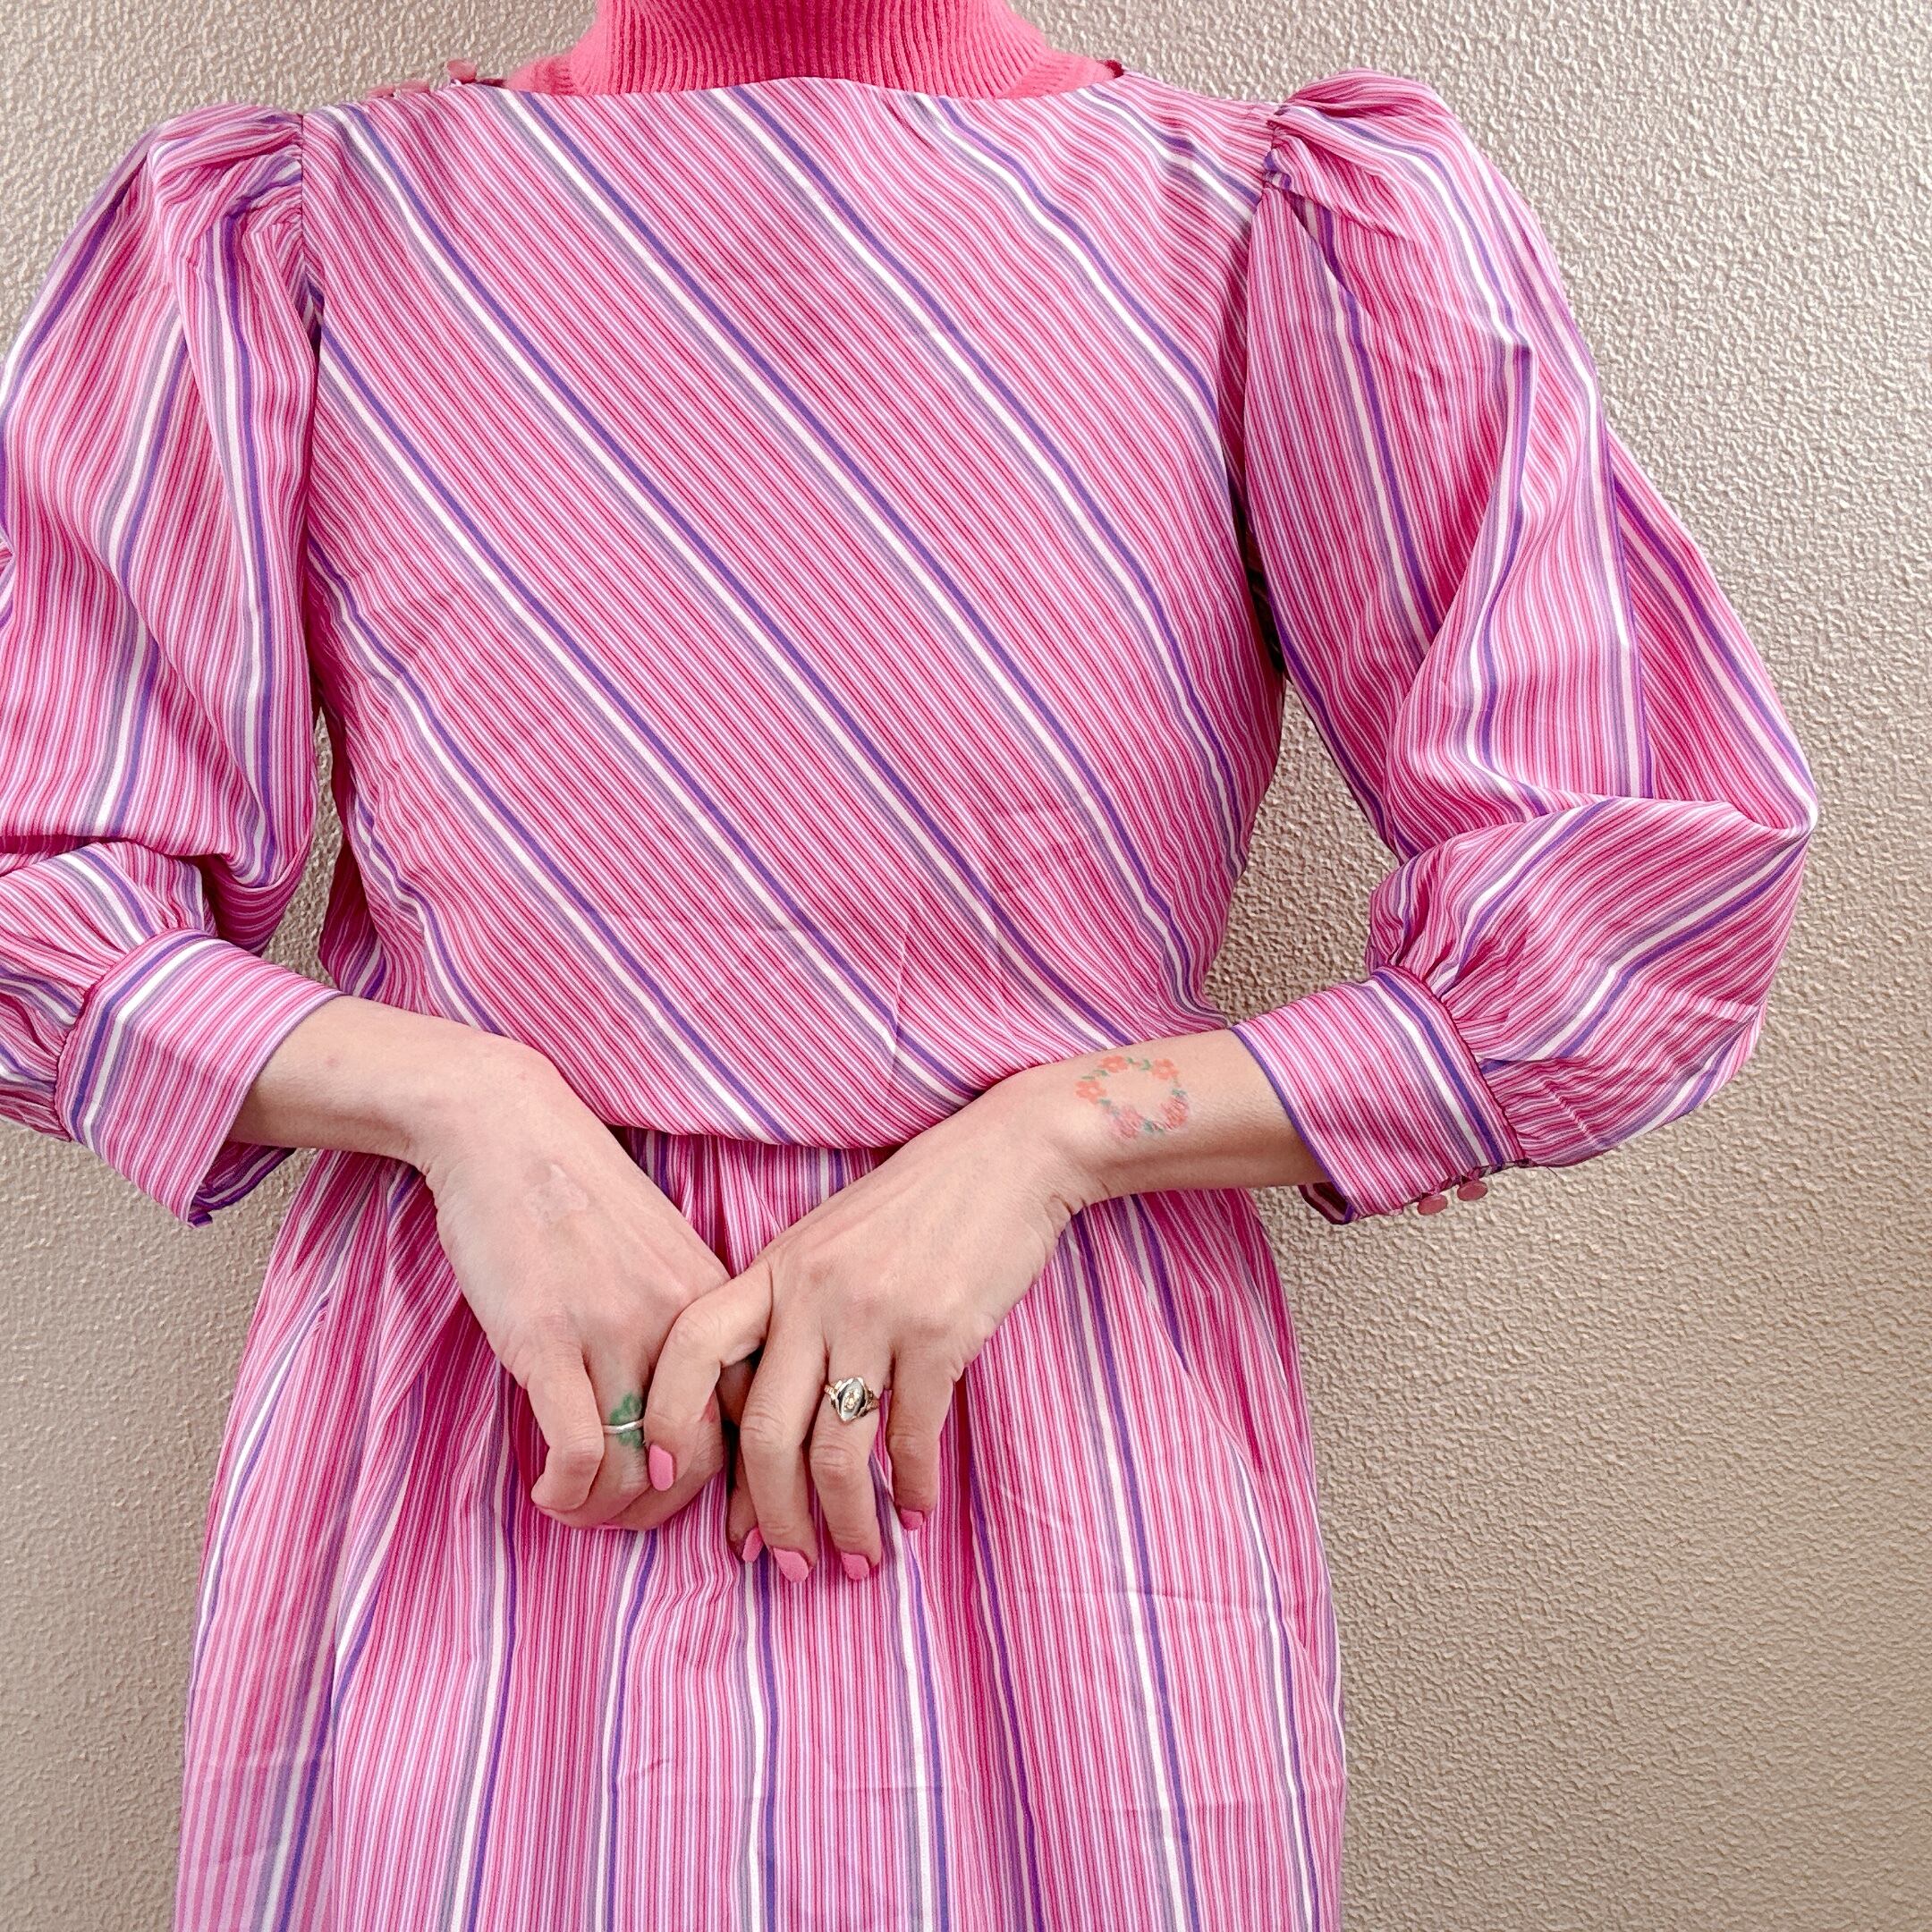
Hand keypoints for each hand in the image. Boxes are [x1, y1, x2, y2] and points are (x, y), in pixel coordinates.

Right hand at [409, 1038, 734, 1531]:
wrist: (507, 1130)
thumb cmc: (578, 1193)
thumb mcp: (661, 1250)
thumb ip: (684, 1321)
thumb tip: (688, 1408)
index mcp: (715, 1299)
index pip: (754, 1414)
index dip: (735, 1480)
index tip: (704, 1506)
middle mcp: (677, 1320)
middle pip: (702, 1458)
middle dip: (666, 1511)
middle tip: (628, 1518)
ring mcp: (613, 1330)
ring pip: (638, 1467)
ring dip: (608, 1512)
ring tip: (580, 1508)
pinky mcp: (545, 1340)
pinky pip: (577, 1452)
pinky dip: (566, 1494)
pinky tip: (548, 1492)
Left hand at [642, 1073, 1095, 1577]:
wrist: (1008, 1157)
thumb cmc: (915, 1207)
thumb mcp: (829, 1242)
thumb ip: (788, 1311)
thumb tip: (761, 1418)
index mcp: (776, 1268)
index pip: (693, 1347)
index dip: (665, 1417)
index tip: (663, 1477)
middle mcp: (814, 1293)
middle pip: (765, 1432)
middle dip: (770, 1516)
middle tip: (784, 1567)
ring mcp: (876, 1313)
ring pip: (837, 1451)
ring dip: (845, 1522)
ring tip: (856, 1562)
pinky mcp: (941, 1333)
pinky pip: (911, 1436)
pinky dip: (911, 1488)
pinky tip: (915, 1511)